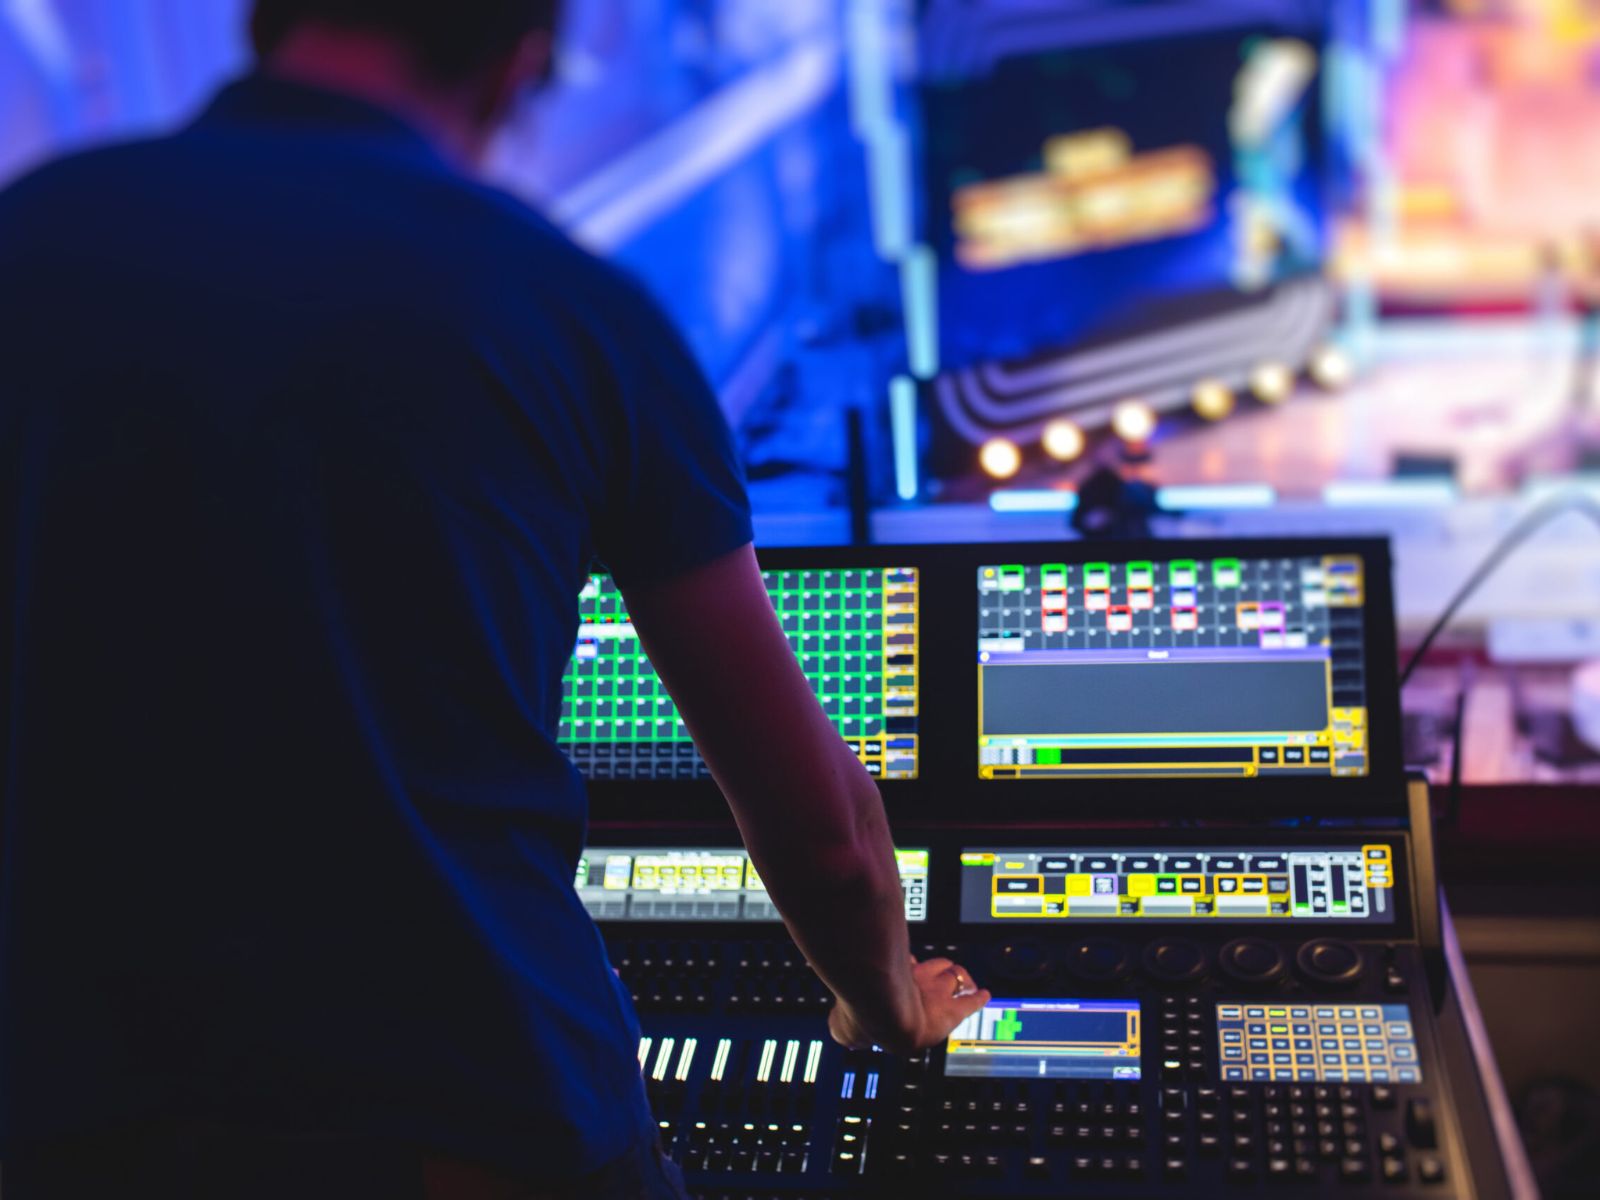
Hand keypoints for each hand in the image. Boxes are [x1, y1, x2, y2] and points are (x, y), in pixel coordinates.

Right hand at [828, 956, 990, 1053]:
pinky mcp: (953, 1009)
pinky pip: (972, 1000)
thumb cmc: (863, 1014)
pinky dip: (979, 998)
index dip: (905, 972)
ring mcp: (934, 991)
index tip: (906, 970)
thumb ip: (845, 1030)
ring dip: (955, 980)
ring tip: (961, 980)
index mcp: (889, 979)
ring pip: (951, 978)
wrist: (884, 1014)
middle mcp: (913, 979)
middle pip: (930, 969)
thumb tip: (844, 1037)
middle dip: (934, 972)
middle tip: (937, 977)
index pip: (902, 971)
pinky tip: (984, 995)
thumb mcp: (843, 1028)